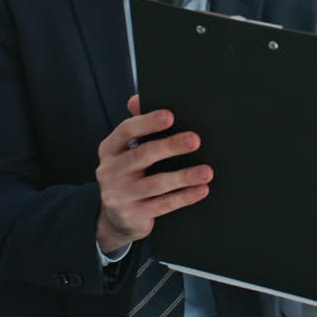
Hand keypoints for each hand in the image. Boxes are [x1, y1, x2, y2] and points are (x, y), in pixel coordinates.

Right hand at [94, 94, 211, 254]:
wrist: (114, 218)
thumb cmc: (128, 173)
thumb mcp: (126, 150)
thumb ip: (136, 126)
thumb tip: (137, 98)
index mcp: (109, 149)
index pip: (127, 131)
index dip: (148, 122)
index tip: (170, 116)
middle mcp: (110, 171)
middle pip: (143, 155)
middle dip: (170, 146)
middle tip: (195, 140)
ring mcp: (119, 195)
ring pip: (156, 184)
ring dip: (184, 176)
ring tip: (206, 171)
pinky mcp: (132, 215)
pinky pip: (163, 205)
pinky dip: (184, 197)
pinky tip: (202, 189)